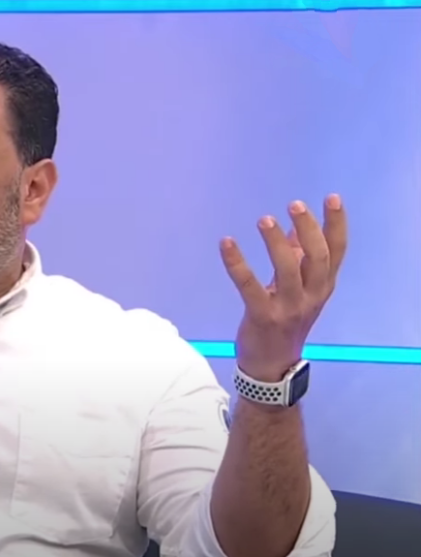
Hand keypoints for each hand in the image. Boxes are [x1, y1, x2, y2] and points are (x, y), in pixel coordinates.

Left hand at [220, 195, 347, 380]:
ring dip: (276, 243)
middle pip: (318, 258)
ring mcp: (288, 308)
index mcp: (322, 287)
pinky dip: (237, 263)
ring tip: (264, 220)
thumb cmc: (284, 321)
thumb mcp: (297, 290)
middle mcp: (311, 296)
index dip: (337, 225)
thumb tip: (294, 228)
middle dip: (309, 229)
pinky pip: (249, 286)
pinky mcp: (262, 316)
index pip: (337, 252)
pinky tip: (227, 243)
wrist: (271, 366)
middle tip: (295, 205)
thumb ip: (297, 259)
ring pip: (288, 270)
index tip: (332, 198)